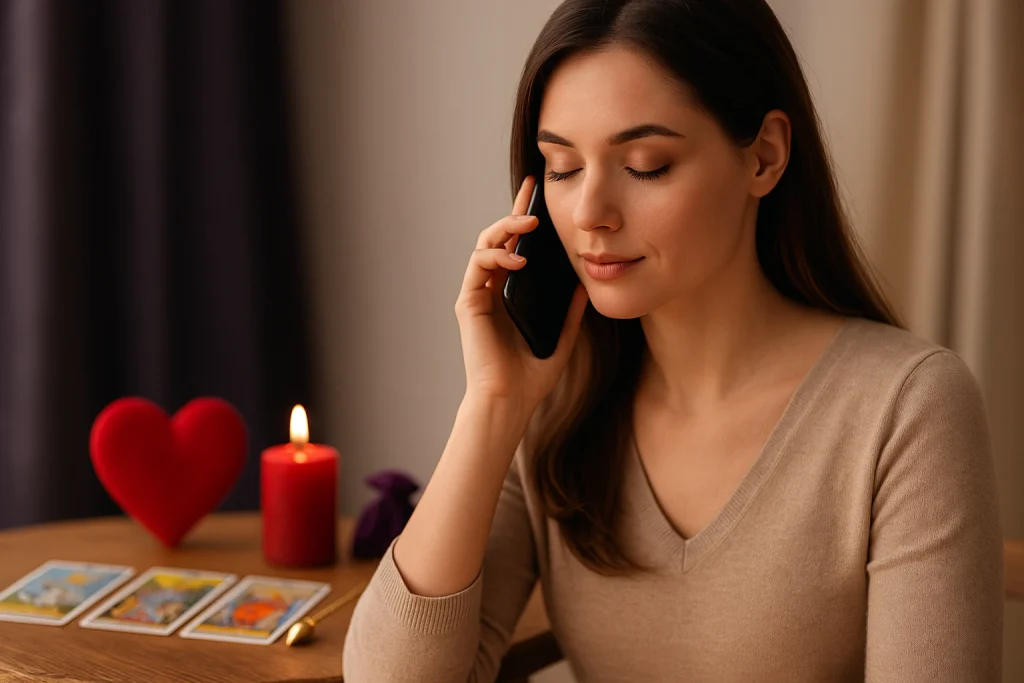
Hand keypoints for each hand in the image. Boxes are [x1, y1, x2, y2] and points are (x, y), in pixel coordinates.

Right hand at [454, 175, 588, 414]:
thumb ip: (571, 313)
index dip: (524, 219)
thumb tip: (585, 284)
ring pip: (485, 245)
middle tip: (532, 192)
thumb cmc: (531, 376)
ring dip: (505, 229)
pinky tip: (518, 260)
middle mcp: (492, 290)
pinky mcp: (468, 303)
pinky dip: (496, 256)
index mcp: (511, 295)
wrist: (510, 400)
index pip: (517, 248)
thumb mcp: (562, 338)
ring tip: (529, 225)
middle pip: (498, 239)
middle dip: (514, 212)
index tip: (537, 194)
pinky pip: (478, 266)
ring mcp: (478, 295)